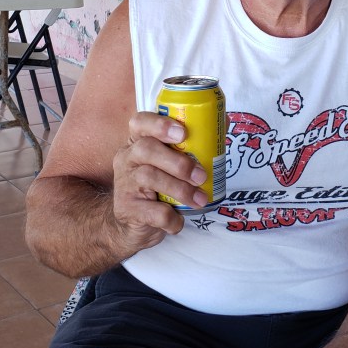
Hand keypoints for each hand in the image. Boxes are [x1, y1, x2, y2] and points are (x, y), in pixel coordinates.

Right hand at [109, 111, 209, 258]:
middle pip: (146, 149)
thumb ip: (191, 145)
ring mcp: (124, 183)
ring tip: (200, 199)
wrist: (132, 225)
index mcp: (138, 141)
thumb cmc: (157, 186)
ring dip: (181, 189)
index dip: (160, 124)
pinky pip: (152, 212)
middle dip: (178, 162)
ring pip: (149, 178)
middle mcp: (127, 158)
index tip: (183, 133)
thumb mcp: (168, 163)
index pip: (140, 122)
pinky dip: (171, 218)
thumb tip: (223, 123)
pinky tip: (179, 220)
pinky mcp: (127, 209)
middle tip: (201, 175)